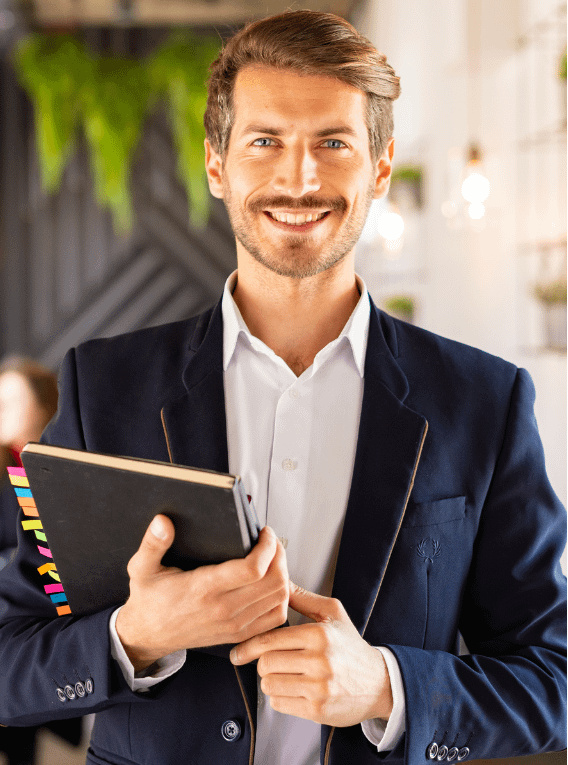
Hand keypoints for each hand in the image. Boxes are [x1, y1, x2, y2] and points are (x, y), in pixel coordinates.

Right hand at [116, 516, 288, 672]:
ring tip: (272, 558)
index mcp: (203, 589)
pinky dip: (281, 598)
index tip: (264, 532)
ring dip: (283, 574)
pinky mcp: (239, 634)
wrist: (148, 635)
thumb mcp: (142, 568)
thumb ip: (152, 543)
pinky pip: (275, 618)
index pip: (252, 569)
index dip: (267, 547)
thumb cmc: (149, 599)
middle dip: (279, 555)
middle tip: (270, 541)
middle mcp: (223, 609)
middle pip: (274, 582)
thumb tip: (162, 522)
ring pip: (279, 598)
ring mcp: (234, 625)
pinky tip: (271, 583)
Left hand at [230, 582, 392, 726]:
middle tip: (272, 661)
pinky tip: (294, 688)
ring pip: (269, 684)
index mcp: (319, 634)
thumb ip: (302, 598)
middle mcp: (320, 661)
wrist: (378, 683)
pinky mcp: (317, 710)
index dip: (249, 645)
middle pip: (265, 663)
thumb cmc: (350, 646)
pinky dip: (280, 697)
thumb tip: (278, 581)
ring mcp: (319, 688)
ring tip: (285, 674)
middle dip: (263, 662)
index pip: (270, 639)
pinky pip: (279, 704)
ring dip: (270, 680)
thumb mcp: (332, 613)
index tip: (239, 651)